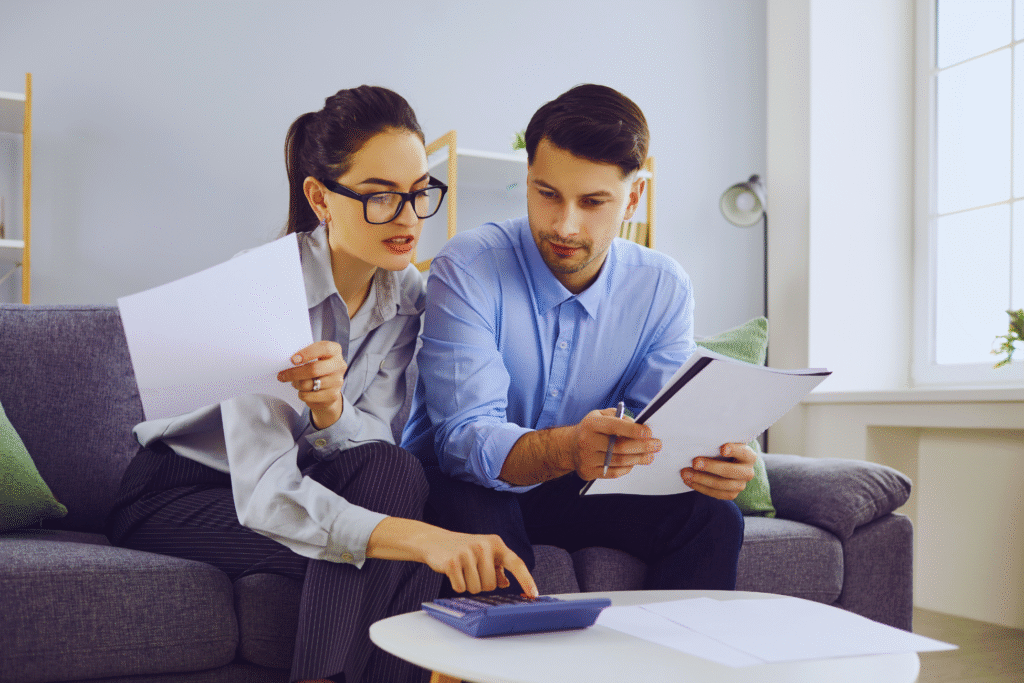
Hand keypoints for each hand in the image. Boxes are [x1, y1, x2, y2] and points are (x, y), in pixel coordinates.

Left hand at [277, 341, 346, 428]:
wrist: (329, 389)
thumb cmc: (318, 368)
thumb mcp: (315, 357)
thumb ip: (305, 357)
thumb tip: (285, 363)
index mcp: (335, 351)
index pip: (324, 348)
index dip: (308, 353)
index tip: (292, 359)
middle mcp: (339, 365)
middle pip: (314, 369)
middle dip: (294, 373)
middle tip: (282, 375)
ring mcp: (337, 381)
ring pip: (308, 384)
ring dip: (296, 384)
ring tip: (295, 383)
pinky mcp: (333, 395)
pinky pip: (309, 396)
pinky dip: (301, 394)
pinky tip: (303, 391)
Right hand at [367, 518, 537, 596]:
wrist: (435, 541)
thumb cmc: (464, 549)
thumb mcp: (484, 553)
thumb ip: (498, 567)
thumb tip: (506, 582)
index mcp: (495, 543)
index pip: (516, 563)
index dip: (526, 580)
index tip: (534, 594)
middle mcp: (484, 546)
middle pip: (491, 585)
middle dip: (481, 584)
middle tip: (471, 571)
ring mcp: (468, 553)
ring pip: (476, 588)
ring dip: (468, 585)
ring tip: (462, 570)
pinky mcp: (453, 562)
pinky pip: (460, 588)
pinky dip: (456, 585)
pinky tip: (452, 572)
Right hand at [567, 407, 661, 480]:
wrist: (569, 446)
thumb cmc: (590, 429)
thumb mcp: (600, 415)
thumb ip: (619, 417)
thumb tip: (637, 425)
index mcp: (591, 424)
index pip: (615, 426)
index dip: (634, 430)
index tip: (649, 433)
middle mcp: (586, 441)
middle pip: (620, 447)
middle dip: (642, 447)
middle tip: (656, 445)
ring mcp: (586, 458)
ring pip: (619, 461)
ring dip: (638, 459)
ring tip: (650, 456)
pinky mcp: (588, 472)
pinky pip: (613, 473)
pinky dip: (627, 468)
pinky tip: (634, 463)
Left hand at [681, 443, 755, 499]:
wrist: (727, 463)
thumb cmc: (722, 449)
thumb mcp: (724, 443)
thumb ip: (718, 442)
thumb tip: (700, 440)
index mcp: (749, 456)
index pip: (744, 452)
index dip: (734, 450)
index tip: (722, 448)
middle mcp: (748, 472)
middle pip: (730, 471)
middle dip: (711, 467)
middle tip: (695, 462)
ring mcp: (740, 485)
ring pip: (722, 485)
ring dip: (702, 480)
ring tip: (686, 474)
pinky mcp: (732, 494)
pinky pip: (717, 494)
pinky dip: (701, 488)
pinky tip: (689, 482)